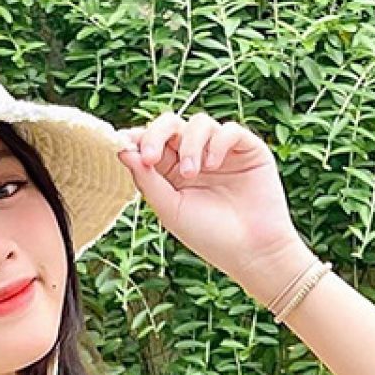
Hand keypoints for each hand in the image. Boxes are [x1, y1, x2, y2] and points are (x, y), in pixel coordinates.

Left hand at [115, 111, 304, 291]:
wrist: (252, 251)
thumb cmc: (209, 236)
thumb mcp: (170, 209)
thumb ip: (147, 180)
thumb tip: (122, 150)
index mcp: (172, 173)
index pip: (152, 142)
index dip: (137, 138)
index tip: (122, 144)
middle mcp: (195, 157)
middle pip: (171, 124)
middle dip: (157, 134)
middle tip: (151, 158)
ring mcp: (221, 151)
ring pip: (199, 123)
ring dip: (189, 145)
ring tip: (191, 174)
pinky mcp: (247, 149)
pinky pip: (229, 130)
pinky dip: (217, 143)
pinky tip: (213, 166)